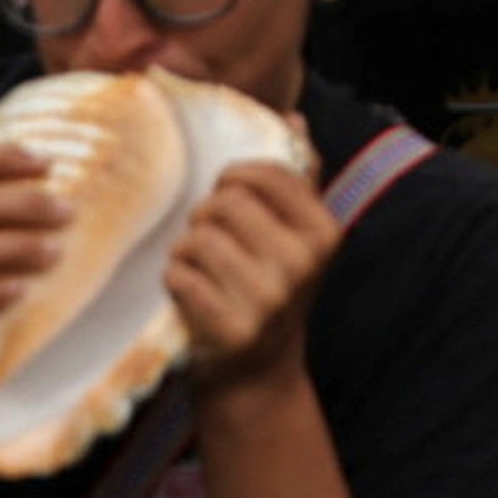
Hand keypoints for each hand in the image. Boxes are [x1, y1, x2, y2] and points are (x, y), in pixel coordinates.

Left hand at [166, 159, 339, 398]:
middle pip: (224, 203)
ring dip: (184, 249)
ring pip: (197, 238)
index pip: (264, 174)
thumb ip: (298, 179)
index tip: (226, 197)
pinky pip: (180, 275)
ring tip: (195, 265)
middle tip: (207, 238)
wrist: (258, 378)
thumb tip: (294, 119)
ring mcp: (269, 299)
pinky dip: (173, 278)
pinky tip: (186, 291)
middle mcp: (303, 263)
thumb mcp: (298, 240)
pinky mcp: (232, 329)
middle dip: (204, 216)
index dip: (232, 178)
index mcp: (324, 232)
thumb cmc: (272, 293)